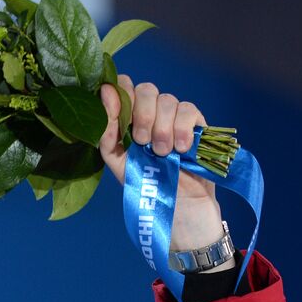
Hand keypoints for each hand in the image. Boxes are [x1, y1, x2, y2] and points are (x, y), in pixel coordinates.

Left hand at [99, 76, 228, 256]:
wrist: (180, 214)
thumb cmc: (148, 190)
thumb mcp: (120, 166)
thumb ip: (108, 135)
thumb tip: (104, 95)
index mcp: (130, 123)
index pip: (124, 88)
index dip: (121, 92)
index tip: (119, 112)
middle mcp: (151, 116)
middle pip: (146, 89)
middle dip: (143, 114)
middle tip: (143, 142)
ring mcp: (174, 120)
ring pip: (167, 99)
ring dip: (162, 127)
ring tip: (163, 153)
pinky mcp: (197, 125)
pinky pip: (188, 109)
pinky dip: (182, 128)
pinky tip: (181, 149)